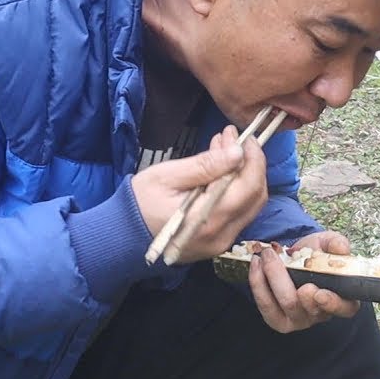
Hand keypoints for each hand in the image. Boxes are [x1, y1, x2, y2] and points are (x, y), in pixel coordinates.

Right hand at [131, 125, 267, 263]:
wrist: (122, 237)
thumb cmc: (140, 203)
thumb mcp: (167, 177)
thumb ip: (205, 165)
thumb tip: (238, 152)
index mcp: (208, 218)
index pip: (249, 186)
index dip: (253, 158)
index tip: (243, 136)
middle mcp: (222, 235)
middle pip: (256, 196)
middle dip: (251, 164)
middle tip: (233, 140)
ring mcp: (222, 242)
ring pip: (251, 205)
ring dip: (245, 176)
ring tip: (225, 151)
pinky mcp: (218, 242)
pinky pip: (239, 213)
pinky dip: (237, 190)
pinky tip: (221, 172)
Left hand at [249, 231, 360, 332]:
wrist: (294, 258)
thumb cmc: (316, 254)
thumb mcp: (327, 244)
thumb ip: (336, 243)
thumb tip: (340, 247)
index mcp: (342, 299)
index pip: (344, 309)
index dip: (332, 303)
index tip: (319, 292)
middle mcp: (322, 314)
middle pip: (307, 307)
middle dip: (288, 282)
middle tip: (274, 257)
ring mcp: (299, 321)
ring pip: (285, 304)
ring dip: (271, 275)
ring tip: (265, 254)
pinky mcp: (277, 320)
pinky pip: (266, 305)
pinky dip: (258, 283)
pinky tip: (256, 264)